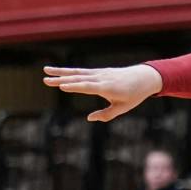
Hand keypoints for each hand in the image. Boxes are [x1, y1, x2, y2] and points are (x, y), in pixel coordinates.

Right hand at [43, 62, 162, 122]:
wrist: (144, 77)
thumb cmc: (134, 95)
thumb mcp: (122, 108)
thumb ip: (106, 114)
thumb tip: (89, 118)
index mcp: (108, 88)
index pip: (88, 87)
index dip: (74, 86)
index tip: (61, 86)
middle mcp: (101, 78)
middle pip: (78, 78)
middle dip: (61, 79)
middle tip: (45, 80)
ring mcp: (99, 73)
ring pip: (77, 72)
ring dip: (61, 72)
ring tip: (46, 71)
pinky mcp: (99, 71)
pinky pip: (82, 71)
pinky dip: (70, 71)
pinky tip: (58, 72)